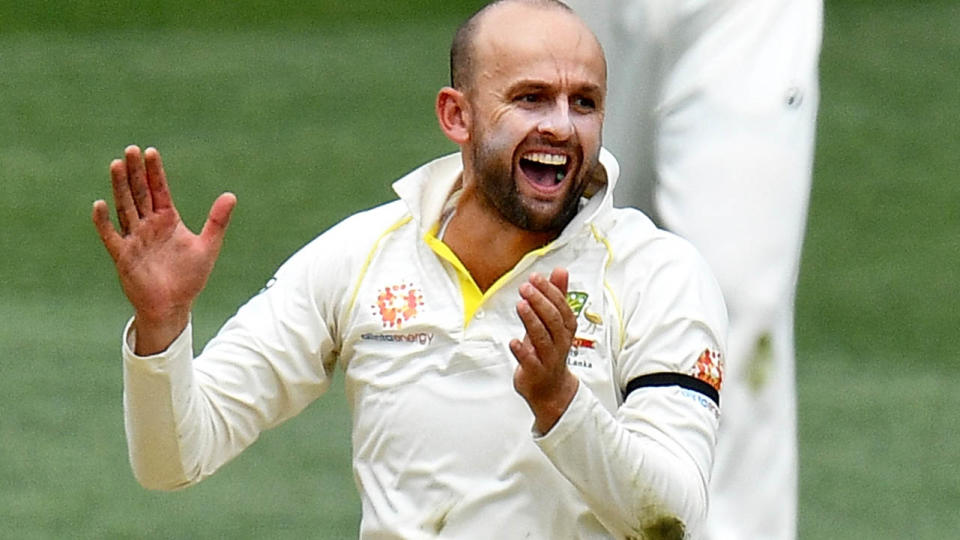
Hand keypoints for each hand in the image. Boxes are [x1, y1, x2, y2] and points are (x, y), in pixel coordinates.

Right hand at [92, 145, 235, 354]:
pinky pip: (111, 235)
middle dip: (135, 172)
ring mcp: (134, 238)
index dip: (154, 172)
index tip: (150, 151)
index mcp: (167, 220)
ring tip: (116, 165)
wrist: (174, 305)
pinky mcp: (123, 255)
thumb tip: (231, 195)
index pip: (159, 190)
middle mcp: (148, 225)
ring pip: (125, 207)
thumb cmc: (189, 277)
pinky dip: (104, 221)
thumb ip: (217, 221)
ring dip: (120, 187)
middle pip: (140, 193)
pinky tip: (100, 204)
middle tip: (131, 149)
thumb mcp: (208, 246)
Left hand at [510, 268, 579, 433]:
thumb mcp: (555, 323)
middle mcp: (560, 343)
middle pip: (554, 320)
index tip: (536, 278)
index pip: (562, 307)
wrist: (551, 389)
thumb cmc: (550, 352)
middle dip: (540, 302)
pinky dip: (521, 350)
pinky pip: (530, 361)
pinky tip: (513, 340)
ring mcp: (548, 358)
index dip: (550, 292)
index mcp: (566, 329)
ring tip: (521, 304)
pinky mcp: (535, 372)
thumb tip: (561, 271)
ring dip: (531, 320)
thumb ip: (558, 296)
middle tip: (526, 287)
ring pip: (542, 338)